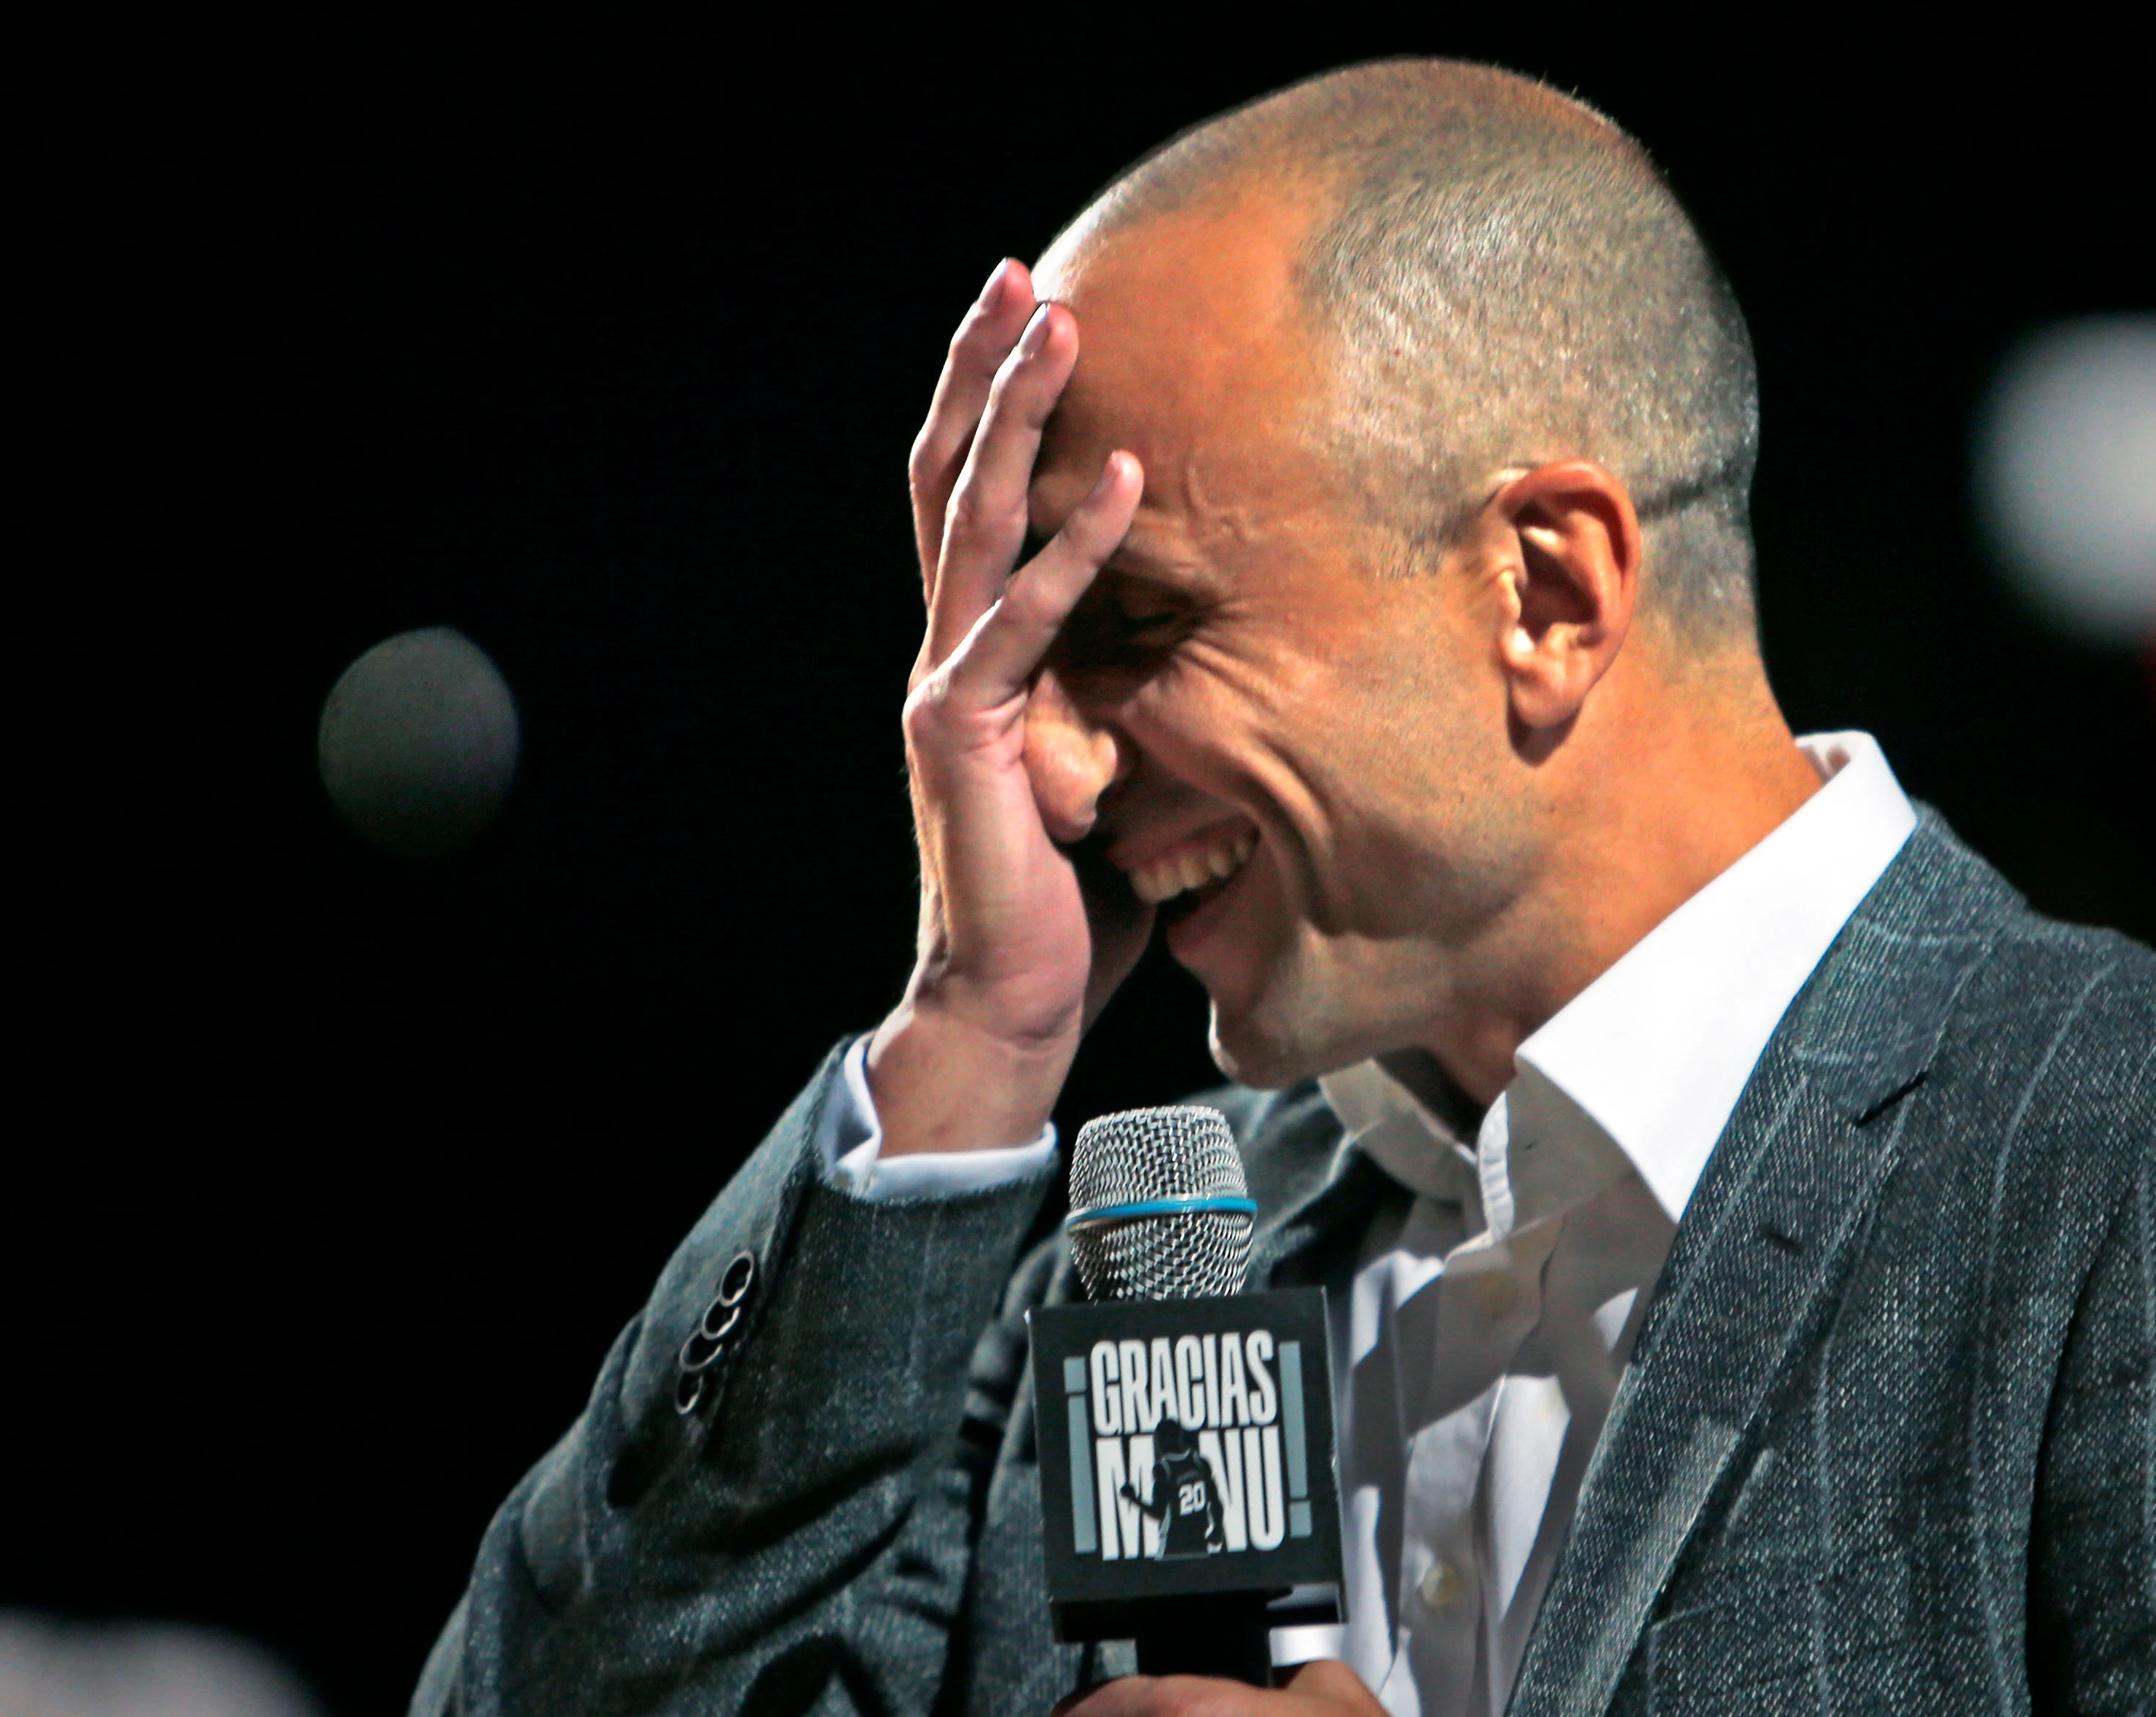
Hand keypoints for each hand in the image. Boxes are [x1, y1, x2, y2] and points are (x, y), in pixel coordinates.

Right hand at [867, 260, 1147, 1151]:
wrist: (1010, 1003)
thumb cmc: (1070, 899)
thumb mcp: (1114, 769)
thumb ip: (1130, 697)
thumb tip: (1207, 650)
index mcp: (977, 652)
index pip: (971, 500)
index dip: (988, 405)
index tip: (1028, 316)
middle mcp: (948, 651)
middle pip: (950, 477)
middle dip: (983, 371)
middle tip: (1020, 274)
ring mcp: (947, 686)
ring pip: (971, 519)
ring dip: (1017, 415)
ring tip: (1062, 325)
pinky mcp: (966, 736)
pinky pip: (1026, 624)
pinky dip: (1076, 548)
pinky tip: (1127, 480)